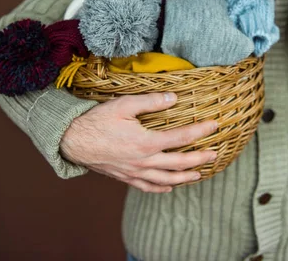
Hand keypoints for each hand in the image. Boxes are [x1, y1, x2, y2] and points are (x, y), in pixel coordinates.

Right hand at [59, 92, 217, 192]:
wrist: (72, 141)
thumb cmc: (96, 121)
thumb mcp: (124, 105)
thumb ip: (151, 102)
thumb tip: (174, 98)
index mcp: (146, 142)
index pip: (181, 137)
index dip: (200, 131)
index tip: (214, 126)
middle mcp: (144, 161)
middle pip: (179, 163)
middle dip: (200, 158)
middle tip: (214, 154)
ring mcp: (135, 172)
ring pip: (166, 180)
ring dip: (185, 177)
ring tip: (199, 174)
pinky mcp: (125, 177)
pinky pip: (148, 187)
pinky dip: (162, 188)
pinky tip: (169, 187)